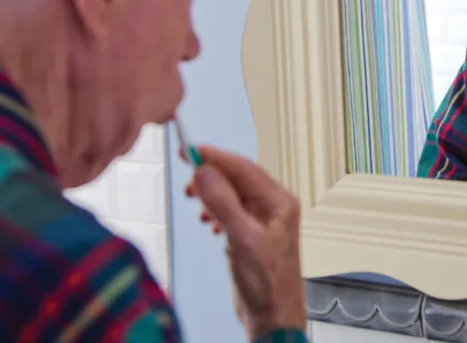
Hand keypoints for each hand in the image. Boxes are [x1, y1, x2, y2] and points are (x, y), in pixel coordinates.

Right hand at [185, 145, 305, 339]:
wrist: (273, 315)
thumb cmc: (267, 283)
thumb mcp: (242, 238)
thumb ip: (223, 203)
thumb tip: (204, 171)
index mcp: (279, 201)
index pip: (243, 168)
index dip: (214, 157)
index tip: (189, 151)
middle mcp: (273, 206)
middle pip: (237, 178)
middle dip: (211, 176)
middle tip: (187, 180)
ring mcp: (262, 220)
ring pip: (231, 194)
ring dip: (211, 194)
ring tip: (195, 202)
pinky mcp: (251, 233)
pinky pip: (230, 210)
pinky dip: (215, 210)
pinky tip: (208, 221)